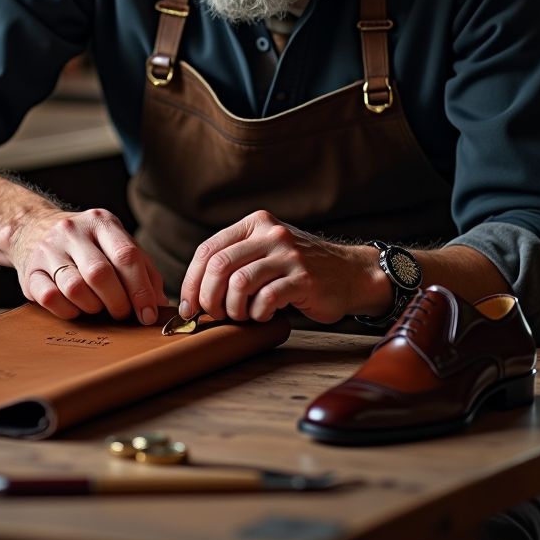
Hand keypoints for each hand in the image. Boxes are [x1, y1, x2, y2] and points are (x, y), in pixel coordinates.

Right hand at [7, 206, 167, 325]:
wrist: (33, 228)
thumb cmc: (86, 244)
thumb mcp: (116, 244)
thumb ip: (143, 269)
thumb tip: (160, 304)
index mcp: (101, 222)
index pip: (127, 255)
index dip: (141, 290)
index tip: (148, 314)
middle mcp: (73, 231)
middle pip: (101, 273)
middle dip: (118, 302)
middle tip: (123, 314)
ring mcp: (48, 250)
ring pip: (75, 288)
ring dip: (93, 307)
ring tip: (98, 308)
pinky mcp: (30, 272)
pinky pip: (51, 299)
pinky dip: (69, 311)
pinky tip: (76, 308)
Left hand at [179, 210, 391, 323]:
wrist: (350, 273)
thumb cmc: (299, 268)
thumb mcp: (266, 250)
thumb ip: (236, 259)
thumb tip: (194, 291)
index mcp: (255, 224)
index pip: (208, 250)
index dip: (191, 281)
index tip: (189, 305)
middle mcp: (270, 234)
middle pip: (219, 266)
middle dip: (207, 297)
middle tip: (213, 314)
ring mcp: (288, 255)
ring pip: (238, 283)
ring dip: (232, 308)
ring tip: (241, 315)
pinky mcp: (303, 279)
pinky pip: (266, 299)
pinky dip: (257, 313)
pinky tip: (263, 314)